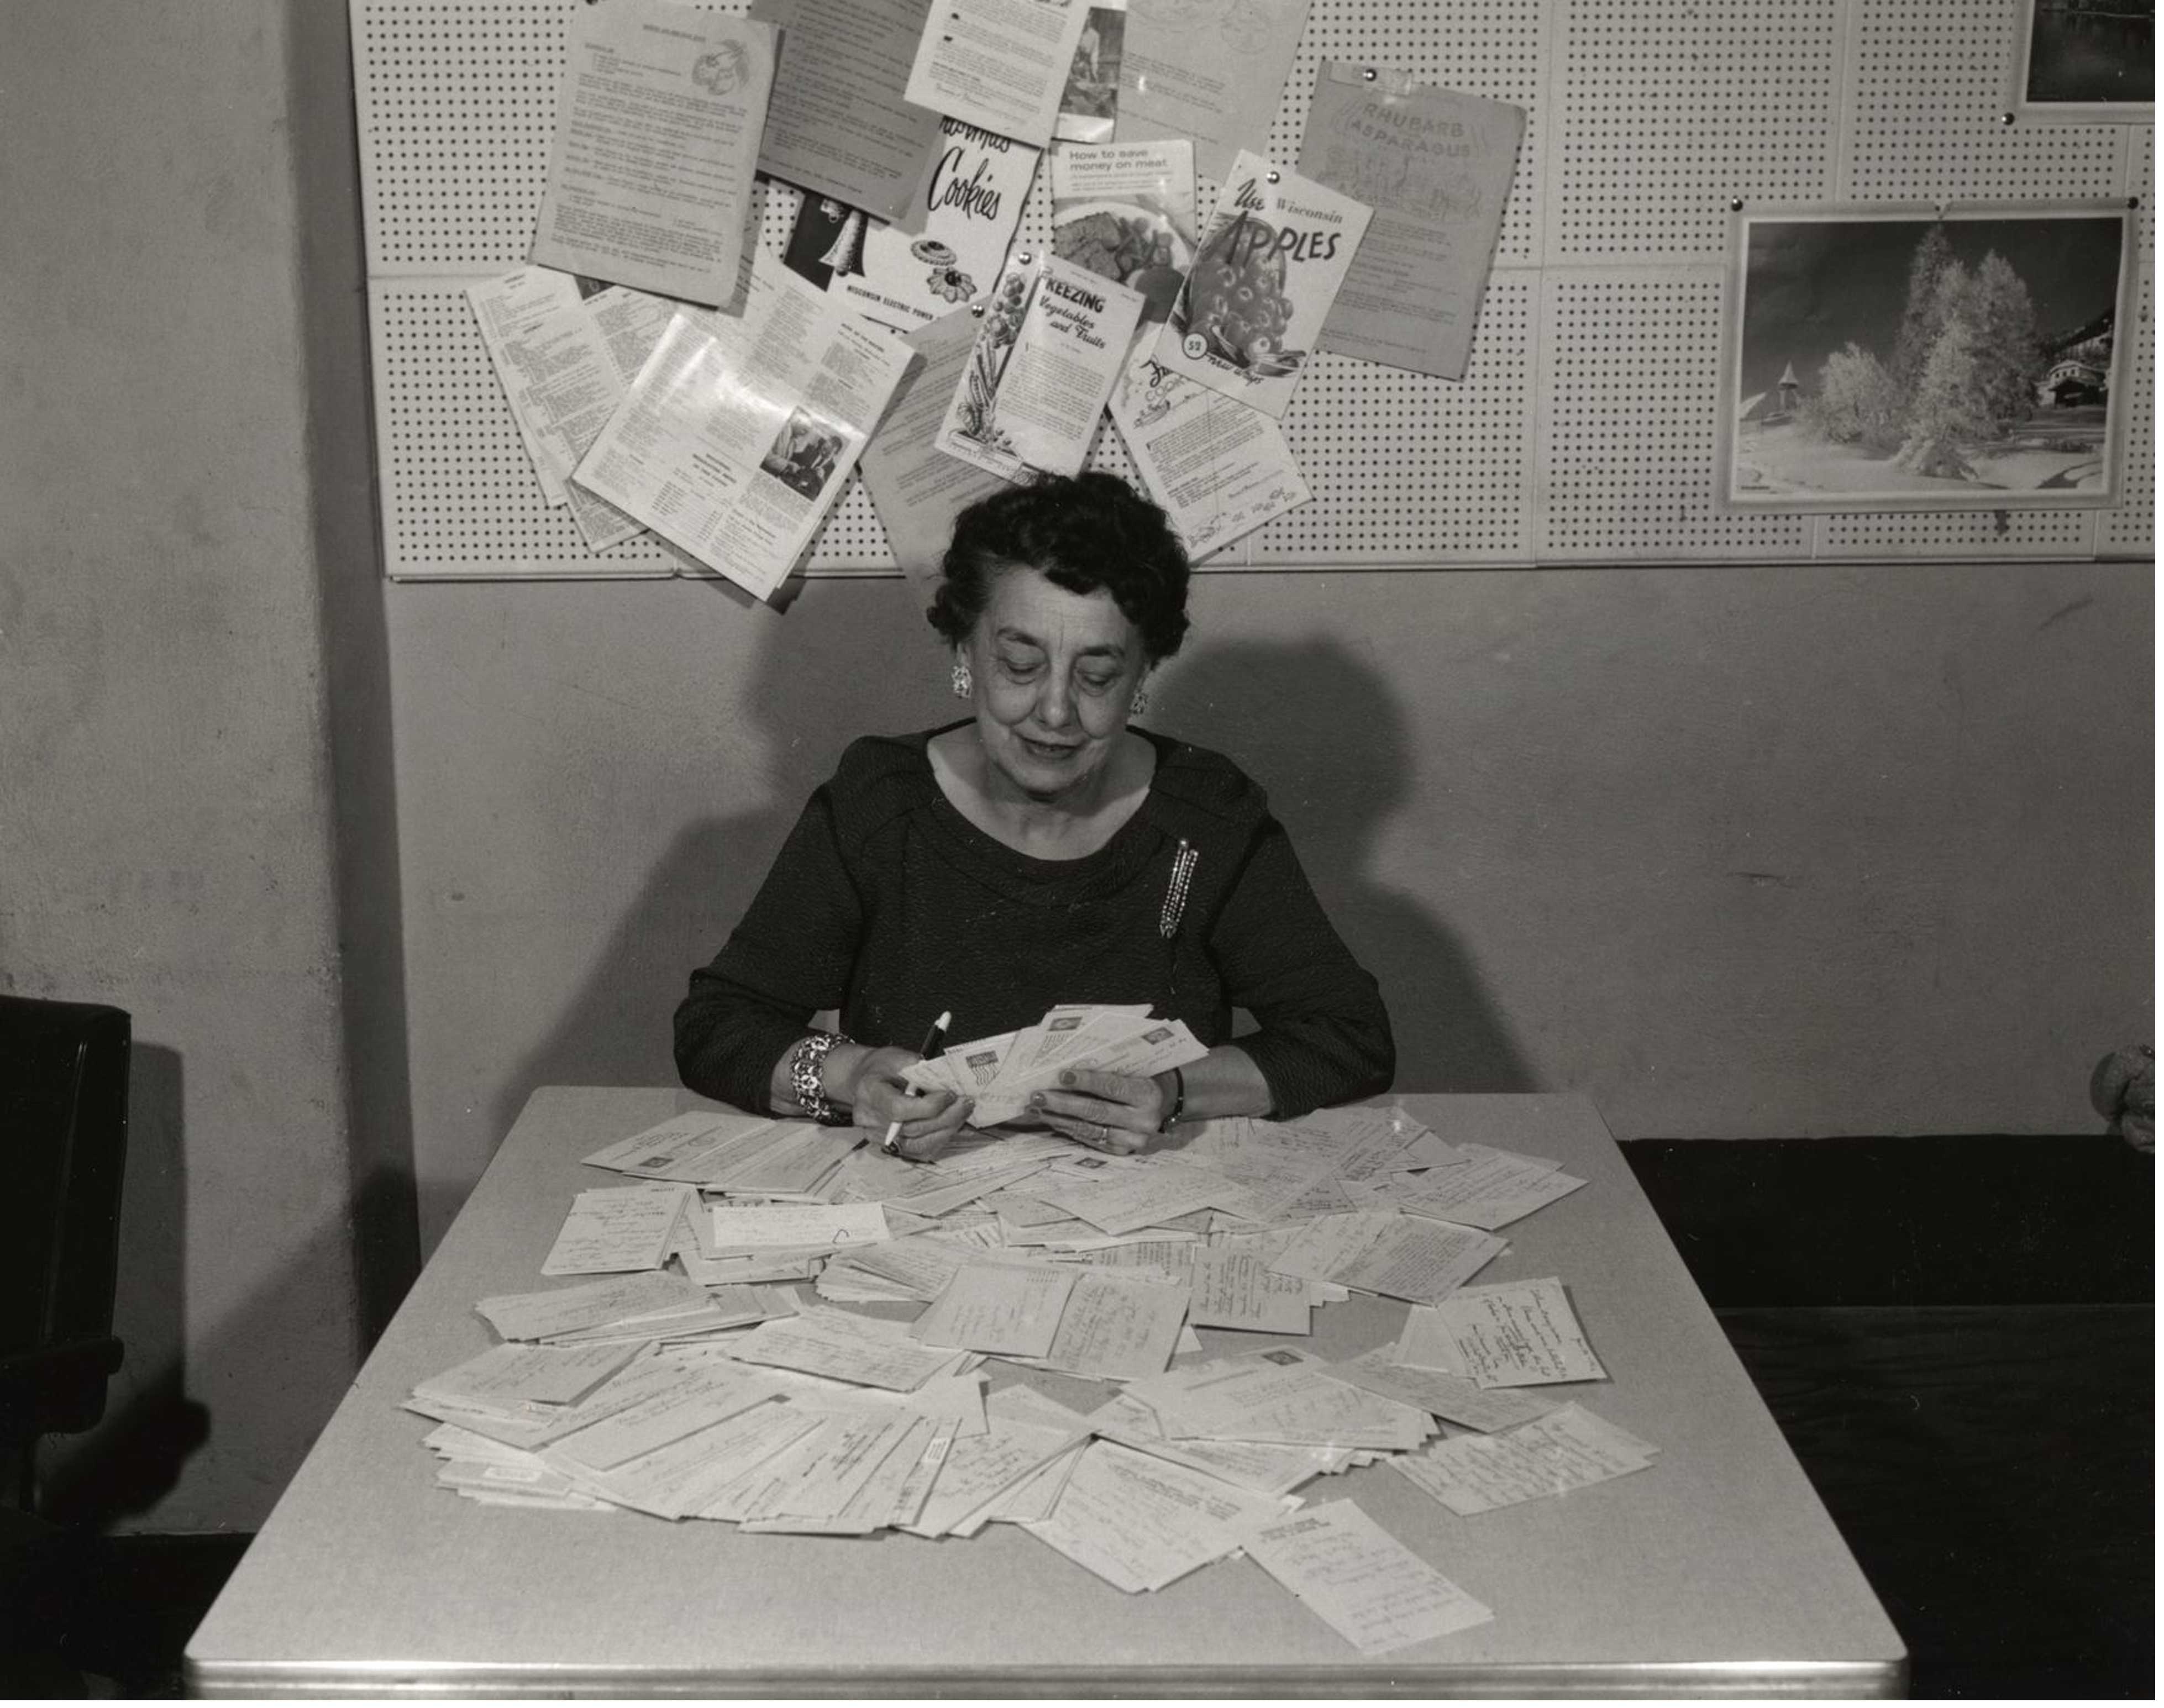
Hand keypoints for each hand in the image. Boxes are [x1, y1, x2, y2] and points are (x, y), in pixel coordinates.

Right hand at [844, 1045, 971, 1161]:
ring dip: (946, 1129)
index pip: (900, 1109)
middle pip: (912, 1128)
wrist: (864, 1081)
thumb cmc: (880, 1068)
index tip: (950, 1094)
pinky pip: (918, 1150)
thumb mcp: (897, 1057)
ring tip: (962, 1113)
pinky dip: (938, 1139)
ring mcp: (878, 1137)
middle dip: (945, 1117)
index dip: (929, 1106)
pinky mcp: (889, 1146)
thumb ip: (919, 1069)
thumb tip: (947, 1079)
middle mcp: (870, 1120)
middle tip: (966, 1103)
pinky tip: (951, 1126)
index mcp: (869, 1093)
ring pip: (918, 1144)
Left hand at [1031, 1068, 1170, 1155]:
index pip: (1113, 1087)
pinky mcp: (1124, 1152)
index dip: (1086, 1081)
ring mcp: (1134, 1141)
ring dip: (1060, 1119)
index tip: (1061, 1075)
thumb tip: (1069, 1072)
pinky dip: (1070, 1130)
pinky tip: (1054, 1120)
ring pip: (1090, 1130)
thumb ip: (1111, 1072)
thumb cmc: (1146, 1080)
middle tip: (1038, 1096)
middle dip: (1063, 1103)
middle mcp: (1143, 1121)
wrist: (1170, 1105)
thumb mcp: (1137, 1071)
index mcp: (1148, 1095)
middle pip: (1097, 1112)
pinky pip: (1092, 1141)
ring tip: (1038, 1109)